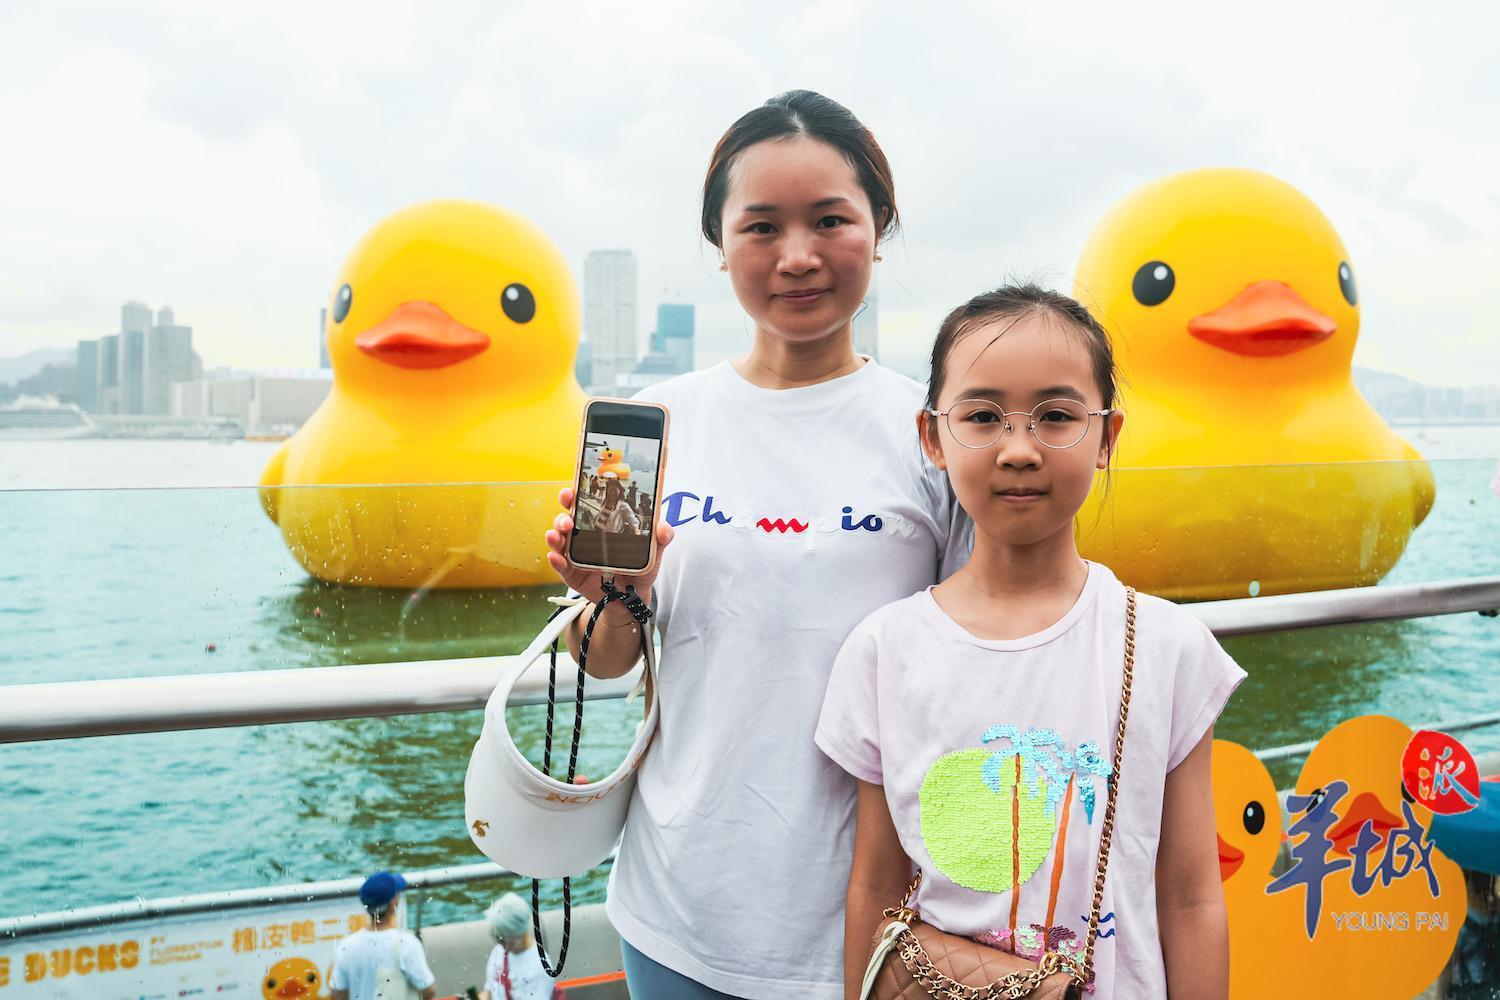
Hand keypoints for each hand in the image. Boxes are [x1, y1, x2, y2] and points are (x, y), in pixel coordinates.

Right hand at [544, 487, 673, 604]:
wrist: (632, 598)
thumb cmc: (638, 568)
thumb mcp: (653, 553)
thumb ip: (661, 538)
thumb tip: (663, 527)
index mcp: (600, 524)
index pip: (583, 504)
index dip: (575, 495)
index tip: (572, 490)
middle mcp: (583, 536)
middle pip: (566, 520)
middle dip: (562, 516)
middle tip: (568, 520)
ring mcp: (575, 555)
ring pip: (559, 540)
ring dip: (555, 536)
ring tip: (557, 537)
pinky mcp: (571, 574)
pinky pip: (560, 566)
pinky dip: (556, 561)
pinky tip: (555, 557)